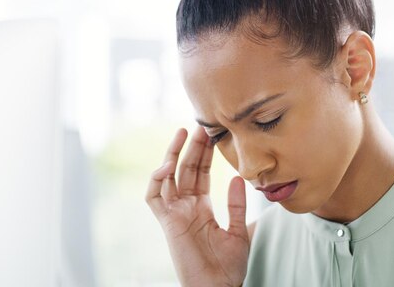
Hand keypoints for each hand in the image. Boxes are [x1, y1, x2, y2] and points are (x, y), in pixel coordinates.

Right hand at [146, 127, 248, 286]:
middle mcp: (185, 207)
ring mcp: (174, 213)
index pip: (200, 173)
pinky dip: (156, 180)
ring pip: (168, 176)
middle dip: (192, 147)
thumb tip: (238, 177)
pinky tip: (166, 165)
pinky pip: (154, 198)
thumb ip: (237, 205)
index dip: (204, 154)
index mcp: (201, 207)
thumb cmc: (229, 267)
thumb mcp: (239, 231)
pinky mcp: (167, 222)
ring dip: (173, 154)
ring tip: (184, 133)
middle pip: (185, 169)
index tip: (212, 134)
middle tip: (201, 125)